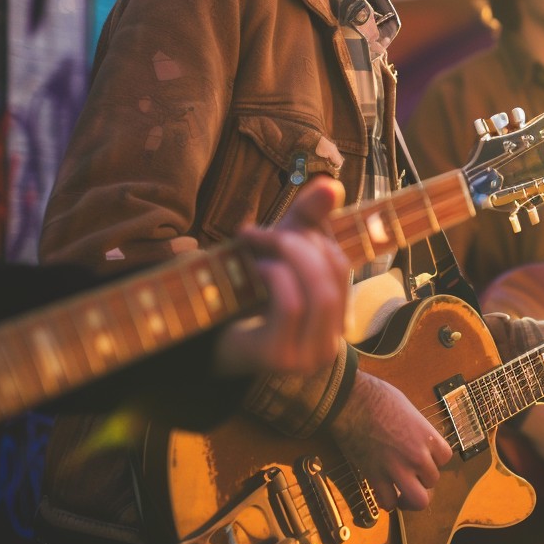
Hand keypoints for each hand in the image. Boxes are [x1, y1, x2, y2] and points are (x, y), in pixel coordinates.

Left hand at [213, 177, 349, 376]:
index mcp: (336, 319)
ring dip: (286, 258)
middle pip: (336, 275)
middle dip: (300, 242)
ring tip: (254, 250)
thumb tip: (333, 185)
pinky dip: (273, 277)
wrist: (201, 345)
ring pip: (320, 292)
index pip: (342, 264)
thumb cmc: (243, 298)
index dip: (315, 234)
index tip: (277, 223)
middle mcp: (331, 342)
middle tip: (260, 232)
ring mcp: (308, 355)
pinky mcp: (280, 357)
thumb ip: (307, 221)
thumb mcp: (278, 255)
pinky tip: (252, 270)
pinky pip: (291, 305)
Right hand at [327, 371, 453, 511]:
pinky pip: (389, 502)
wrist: (352, 401)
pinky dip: (387, 501)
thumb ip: (417, 430)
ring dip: (410, 498)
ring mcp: (397, 468)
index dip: (434, 459)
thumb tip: (416, 439)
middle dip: (422, 480)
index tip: (424, 457)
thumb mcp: (408, 410)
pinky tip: (382, 493)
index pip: (445, 458)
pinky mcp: (375, 477)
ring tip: (402, 494)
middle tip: (411, 476)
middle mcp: (417, 456)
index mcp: (427, 436)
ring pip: (418, 500)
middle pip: (433, 481)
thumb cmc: (379, 397)